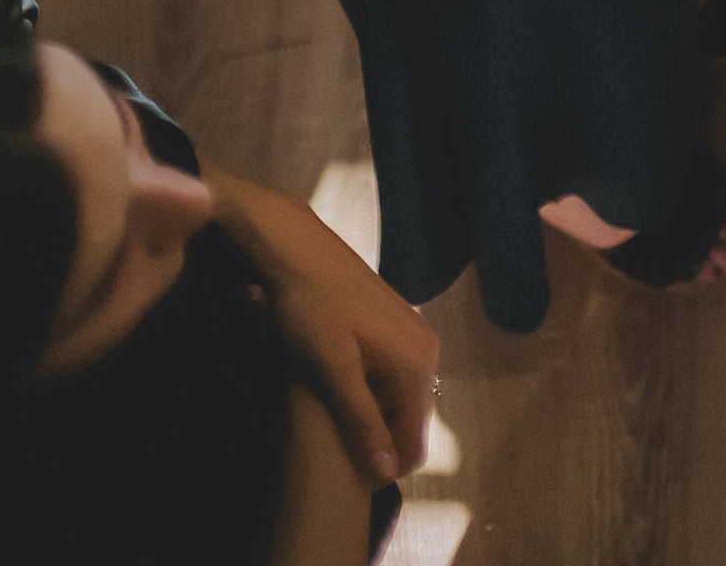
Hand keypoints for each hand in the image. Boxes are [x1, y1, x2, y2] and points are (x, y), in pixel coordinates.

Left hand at [203, 167, 438, 482]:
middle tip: (332, 440)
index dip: (381, 468)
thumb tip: (386, 475)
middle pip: (408, 422)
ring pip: (398, 401)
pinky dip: (369, 392)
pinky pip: (392, 378)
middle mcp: (427, 350)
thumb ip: (362, 420)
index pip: (413, 442)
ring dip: (370, 416)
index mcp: (417, 363)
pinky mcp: (400, 328)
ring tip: (331, 413)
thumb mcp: (332, 369)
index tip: (344, 472)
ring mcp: (415, 336)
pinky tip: (338, 385)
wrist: (298, 249)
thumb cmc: (311, 308)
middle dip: (376, 440)